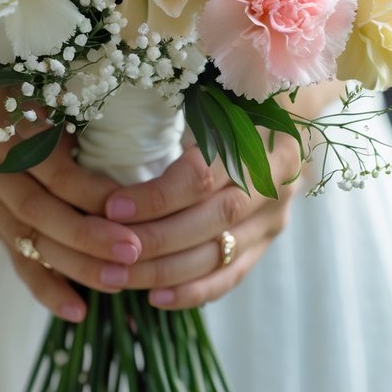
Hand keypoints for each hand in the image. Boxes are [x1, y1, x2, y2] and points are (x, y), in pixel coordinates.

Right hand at [0, 95, 142, 322]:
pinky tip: (77, 310)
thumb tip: (134, 132)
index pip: (55, 171)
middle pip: (41, 212)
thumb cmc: (12, 91)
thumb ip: (75, 109)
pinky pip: (17, 259)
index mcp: (10, 129)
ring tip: (116, 282)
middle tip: (133, 252)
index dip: (92, 192)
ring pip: (29, 241)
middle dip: (88, 237)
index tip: (134, 207)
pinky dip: (46, 287)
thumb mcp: (39, 87)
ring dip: (73, 266)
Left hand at [100, 80, 343, 310]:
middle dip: (154, 240)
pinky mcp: (265, 244)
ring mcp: (273, 219)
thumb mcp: (212, 93)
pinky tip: (154, 298)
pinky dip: (193, 291)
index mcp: (257, 138)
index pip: (202, 176)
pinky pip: (229, 276)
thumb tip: (111, 108)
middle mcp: (273, 183)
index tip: (111, 206)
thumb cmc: (230, 101)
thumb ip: (178, 104)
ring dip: (164, 272)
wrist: (285, 122)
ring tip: (116, 277)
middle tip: (106, 251)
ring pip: (217, 255)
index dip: (156, 196)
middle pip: (210, 220)